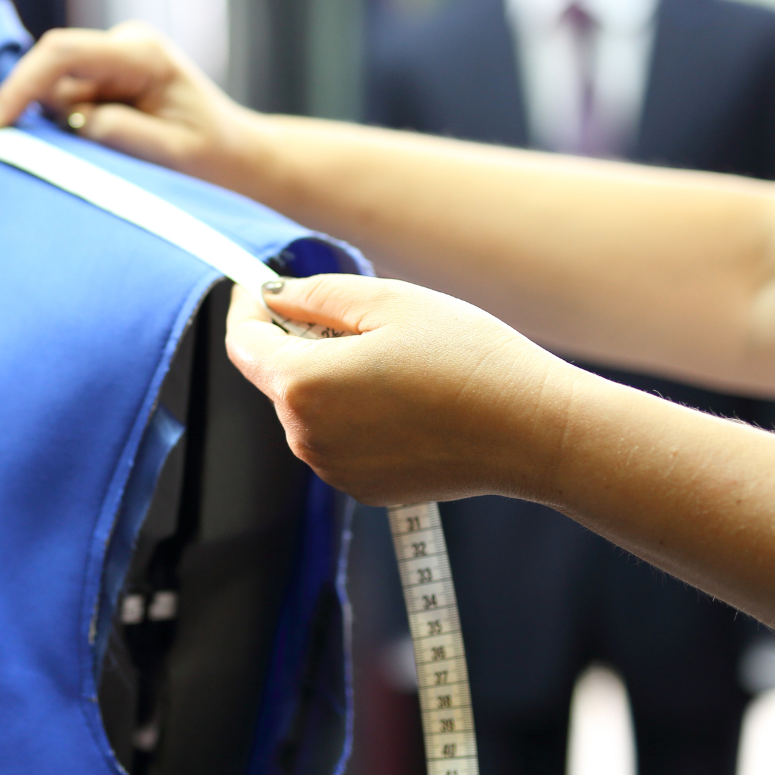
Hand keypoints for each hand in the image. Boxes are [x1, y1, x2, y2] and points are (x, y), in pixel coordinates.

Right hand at [0, 22, 264, 190]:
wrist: (239, 160)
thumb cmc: (215, 158)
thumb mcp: (172, 154)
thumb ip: (119, 134)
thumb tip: (69, 123)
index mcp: (142, 54)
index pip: (63, 53)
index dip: (20, 85)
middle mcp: (123, 47)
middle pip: (50, 71)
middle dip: (28, 112)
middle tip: (5, 155)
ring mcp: (112, 63)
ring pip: (53, 91)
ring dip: (50, 128)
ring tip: (76, 162)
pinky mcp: (104, 83)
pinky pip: (64, 102)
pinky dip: (58, 130)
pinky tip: (71, 153)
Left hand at [225, 274, 578, 507]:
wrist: (531, 432)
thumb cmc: (466, 359)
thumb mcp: (388, 302)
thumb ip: (316, 296)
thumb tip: (273, 297)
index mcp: (303, 385)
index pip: (243, 344)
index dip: (246, 309)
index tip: (257, 286)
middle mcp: (306, 437)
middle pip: (278, 378)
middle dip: (300, 343)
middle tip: (357, 317)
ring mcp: (334, 470)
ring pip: (310, 410)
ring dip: (332, 380)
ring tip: (397, 361)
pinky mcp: (364, 489)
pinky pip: (339, 440)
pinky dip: (356, 415)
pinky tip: (409, 401)